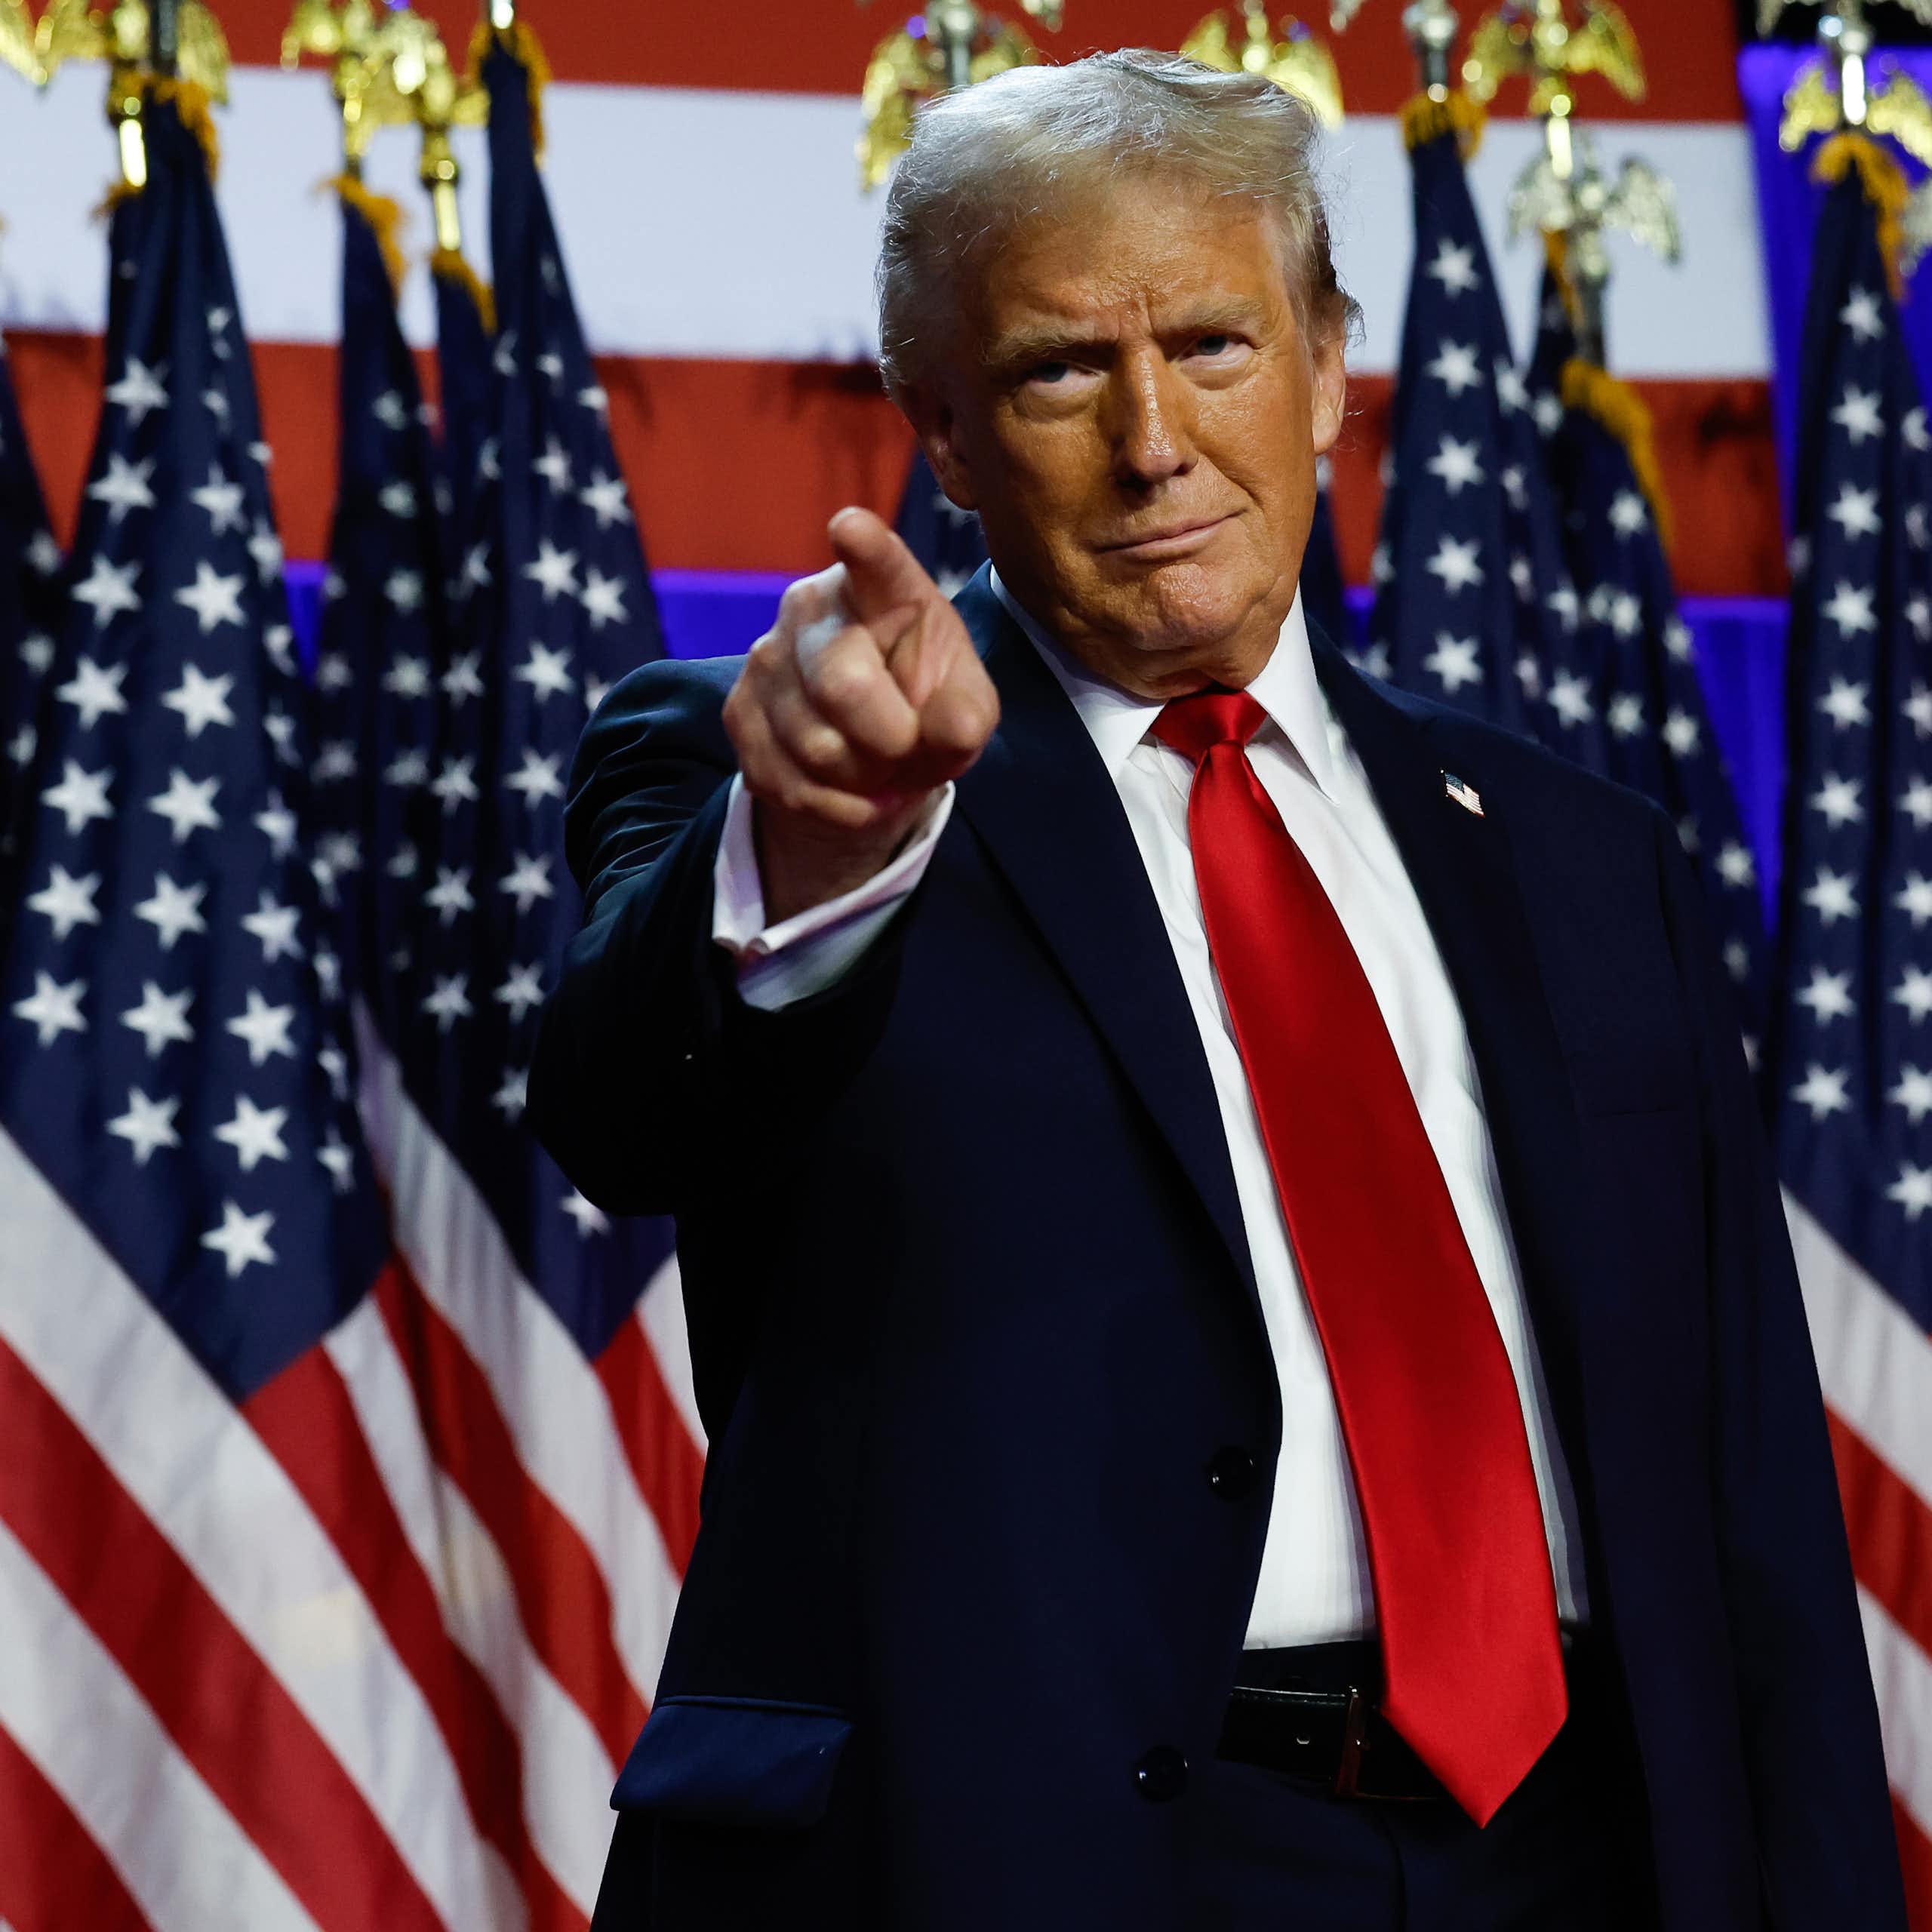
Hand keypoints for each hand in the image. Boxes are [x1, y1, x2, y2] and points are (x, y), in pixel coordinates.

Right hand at [723, 506, 999, 923]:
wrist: (868, 751)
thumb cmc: (925, 706)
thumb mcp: (965, 707)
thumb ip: (968, 715)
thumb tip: (951, 731)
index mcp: (882, 587)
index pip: (875, 563)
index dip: (865, 546)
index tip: (850, 528)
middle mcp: (811, 607)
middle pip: (843, 686)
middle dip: (890, 740)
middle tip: (905, 744)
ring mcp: (765, 657)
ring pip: (817, 749)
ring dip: (863, 778)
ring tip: (877, 761)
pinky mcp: (738, 712)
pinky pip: (792, 784)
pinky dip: (836, 805)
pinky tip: (849, 786)